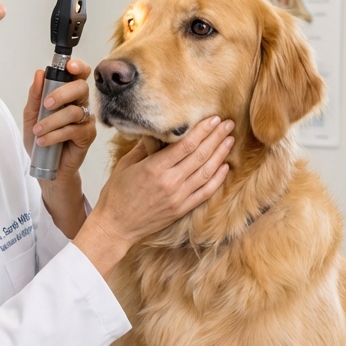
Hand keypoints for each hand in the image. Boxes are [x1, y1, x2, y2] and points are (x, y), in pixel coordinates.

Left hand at [22, 58, 95, 184]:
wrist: (47, 167)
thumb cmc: (42, 139)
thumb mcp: (31, 116)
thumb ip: (35, 96)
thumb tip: (39, 73)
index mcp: (69, 95)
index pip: (79, 75)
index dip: (78, 67)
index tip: (69, 66)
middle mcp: (81, 104)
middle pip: (81, 88)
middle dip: (62, 93)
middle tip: (46, 105)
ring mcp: (86, 120)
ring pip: (74, 111)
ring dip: (52, 121)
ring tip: (38, 131)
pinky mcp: (88, 136)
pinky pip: (73, 130)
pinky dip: (55, 135)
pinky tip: (44, 141)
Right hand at [74, 116, 233, 278]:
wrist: (115, 226)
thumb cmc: (116, 195)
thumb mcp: (126, 164)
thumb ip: (145, 147)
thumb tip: (159, 132)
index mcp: (155, 168)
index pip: (186, 144)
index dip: (203, 130)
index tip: (214, 119)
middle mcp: (170, 182)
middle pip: (200, 155)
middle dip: (216, 137)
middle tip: (228, 124)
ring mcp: (178, 197)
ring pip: (207, 172)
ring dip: (220, 155)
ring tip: (230, 141)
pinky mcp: (181, 209)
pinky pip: (205, 193)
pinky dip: (217, 180)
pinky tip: (225, 167)